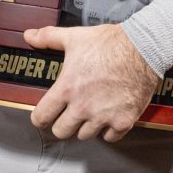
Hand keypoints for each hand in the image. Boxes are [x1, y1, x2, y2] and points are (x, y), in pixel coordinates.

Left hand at [23, 23, 158, 141]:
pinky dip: (108, 130)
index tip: (43, 115)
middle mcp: (83, 107)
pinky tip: (108, 117)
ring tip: (89, 113)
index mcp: (67, 89)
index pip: (41, 117)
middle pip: (61, 132)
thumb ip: (48, 37)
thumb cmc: (109, 43)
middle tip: (67, 114)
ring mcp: (104, 117)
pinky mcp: (124, 121)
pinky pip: (110, 137)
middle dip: (62, 123)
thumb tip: (29, 35)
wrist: (143, 48)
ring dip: (85, 126)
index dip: (39, 117)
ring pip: (84, 136)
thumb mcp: (74, 37)